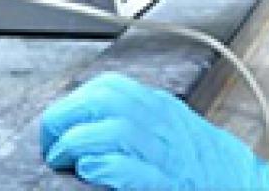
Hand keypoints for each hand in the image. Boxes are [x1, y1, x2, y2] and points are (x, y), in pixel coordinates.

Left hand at [41, 72, 268, 190]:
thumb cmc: (215, 174)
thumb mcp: (180, 135)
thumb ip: (145, 126)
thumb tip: (98, 128)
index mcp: (165, 111)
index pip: (108, 88)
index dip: (74, 105)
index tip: (61, 130)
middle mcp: (164, 125)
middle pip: (103, 100)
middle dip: (65, 120)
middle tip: (53, 148)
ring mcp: (166, 153)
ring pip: (110, 127)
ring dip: (76, 143)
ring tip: (67, 162)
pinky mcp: (163, 182)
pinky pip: (125, 166)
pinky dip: (102, 165)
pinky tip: (91, 172)